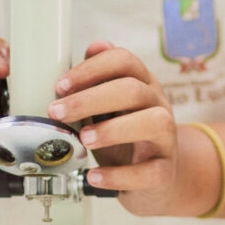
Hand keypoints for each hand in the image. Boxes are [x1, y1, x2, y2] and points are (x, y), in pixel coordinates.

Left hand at [50, 42, 197, 215]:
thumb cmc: (125, 138)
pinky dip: (118, 174)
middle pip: (133, 89)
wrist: (158, 178)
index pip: (123, 60)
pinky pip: (149, 172)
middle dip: (89, 99)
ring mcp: (166, 138)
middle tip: (58, 112)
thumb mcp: (110, 107)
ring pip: (154, 122)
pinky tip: (94, 176)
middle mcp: (158, 105)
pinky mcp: (164, 171)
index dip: (90, 69)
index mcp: (143, 83)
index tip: (60, 86)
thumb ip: (99, 80)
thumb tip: (94, 46)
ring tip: (84, 140)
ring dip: (112, 130)